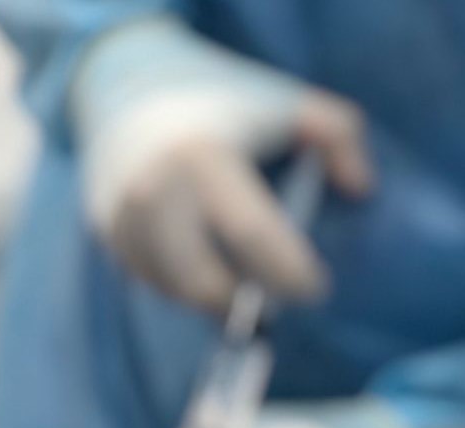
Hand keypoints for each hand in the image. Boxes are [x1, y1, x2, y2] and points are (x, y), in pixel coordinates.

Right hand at [76, 17, 373, 311]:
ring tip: (240, 290)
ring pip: (174, 290)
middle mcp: (156, 189)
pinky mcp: (105, 229)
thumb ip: (339, 136)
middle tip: (273, 303)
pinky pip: (149, 280)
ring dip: (211, 301)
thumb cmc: (224, 101)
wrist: (128, 86)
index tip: (316, 288)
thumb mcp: (289, 103)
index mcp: (205, 156)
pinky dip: (180, 287)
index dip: (290, 275)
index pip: (253, 237)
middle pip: (204, 282)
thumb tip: (359, 190)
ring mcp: (123, 213)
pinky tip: (204, 270)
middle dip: (244, 303)